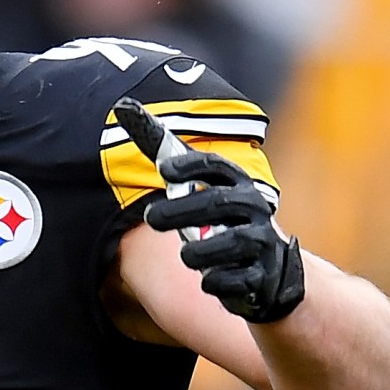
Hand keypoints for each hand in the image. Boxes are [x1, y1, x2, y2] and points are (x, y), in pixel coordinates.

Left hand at [114, 98, 304, 323]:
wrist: (268, 271)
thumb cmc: (220, 219)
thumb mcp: (196, 185)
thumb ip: (163, 151)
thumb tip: (121, 108)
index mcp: (236, 183)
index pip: (214, 166)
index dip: (191, 166)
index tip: (164, 171)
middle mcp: (252, 207)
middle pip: (216, 204)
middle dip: (181, 211)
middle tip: (151, 218)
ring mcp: (259, 242)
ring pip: (228, 244)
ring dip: (199, 251)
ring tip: (186, 254)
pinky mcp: (261, 276)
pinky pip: (235, 280)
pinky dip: (217, 281)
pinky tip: (209, 280)